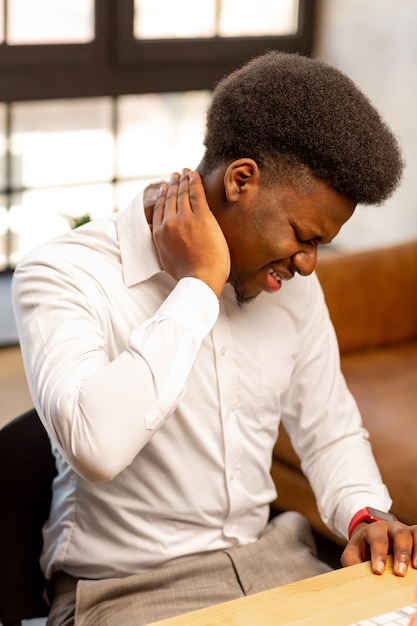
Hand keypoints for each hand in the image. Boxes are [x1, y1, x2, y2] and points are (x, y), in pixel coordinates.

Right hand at [152, 169, 230, 297]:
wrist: (200, 279)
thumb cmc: (187, 275)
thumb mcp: (165, 260)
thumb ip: (161, 246)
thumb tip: (157, 236)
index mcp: (159, 234)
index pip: (160, 209)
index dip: (163, 196)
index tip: (165, 187)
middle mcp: (169, 223)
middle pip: (171, 198)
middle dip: (173, 184)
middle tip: (176, 175)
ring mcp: (185, 218)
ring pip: (183, 193)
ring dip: (183, 179)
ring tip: (185, 172)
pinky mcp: (202, 217)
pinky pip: (196, 193)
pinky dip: (194, 181)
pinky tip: (194, 174)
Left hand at [341, 520, 416, 575]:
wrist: (370, 535)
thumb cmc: (363, 547)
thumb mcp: (353, 553)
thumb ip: (353, 563)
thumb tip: (357, 579)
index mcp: (374, 530)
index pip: (378, 540)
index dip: (378, 555)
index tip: (378, 571)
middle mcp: (391, 528)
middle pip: (400, 534)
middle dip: (401, 553)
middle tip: (400, 573)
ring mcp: (405, 530)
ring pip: (414, 534)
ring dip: (416, 550)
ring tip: (416, 568)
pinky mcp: (414, 537)